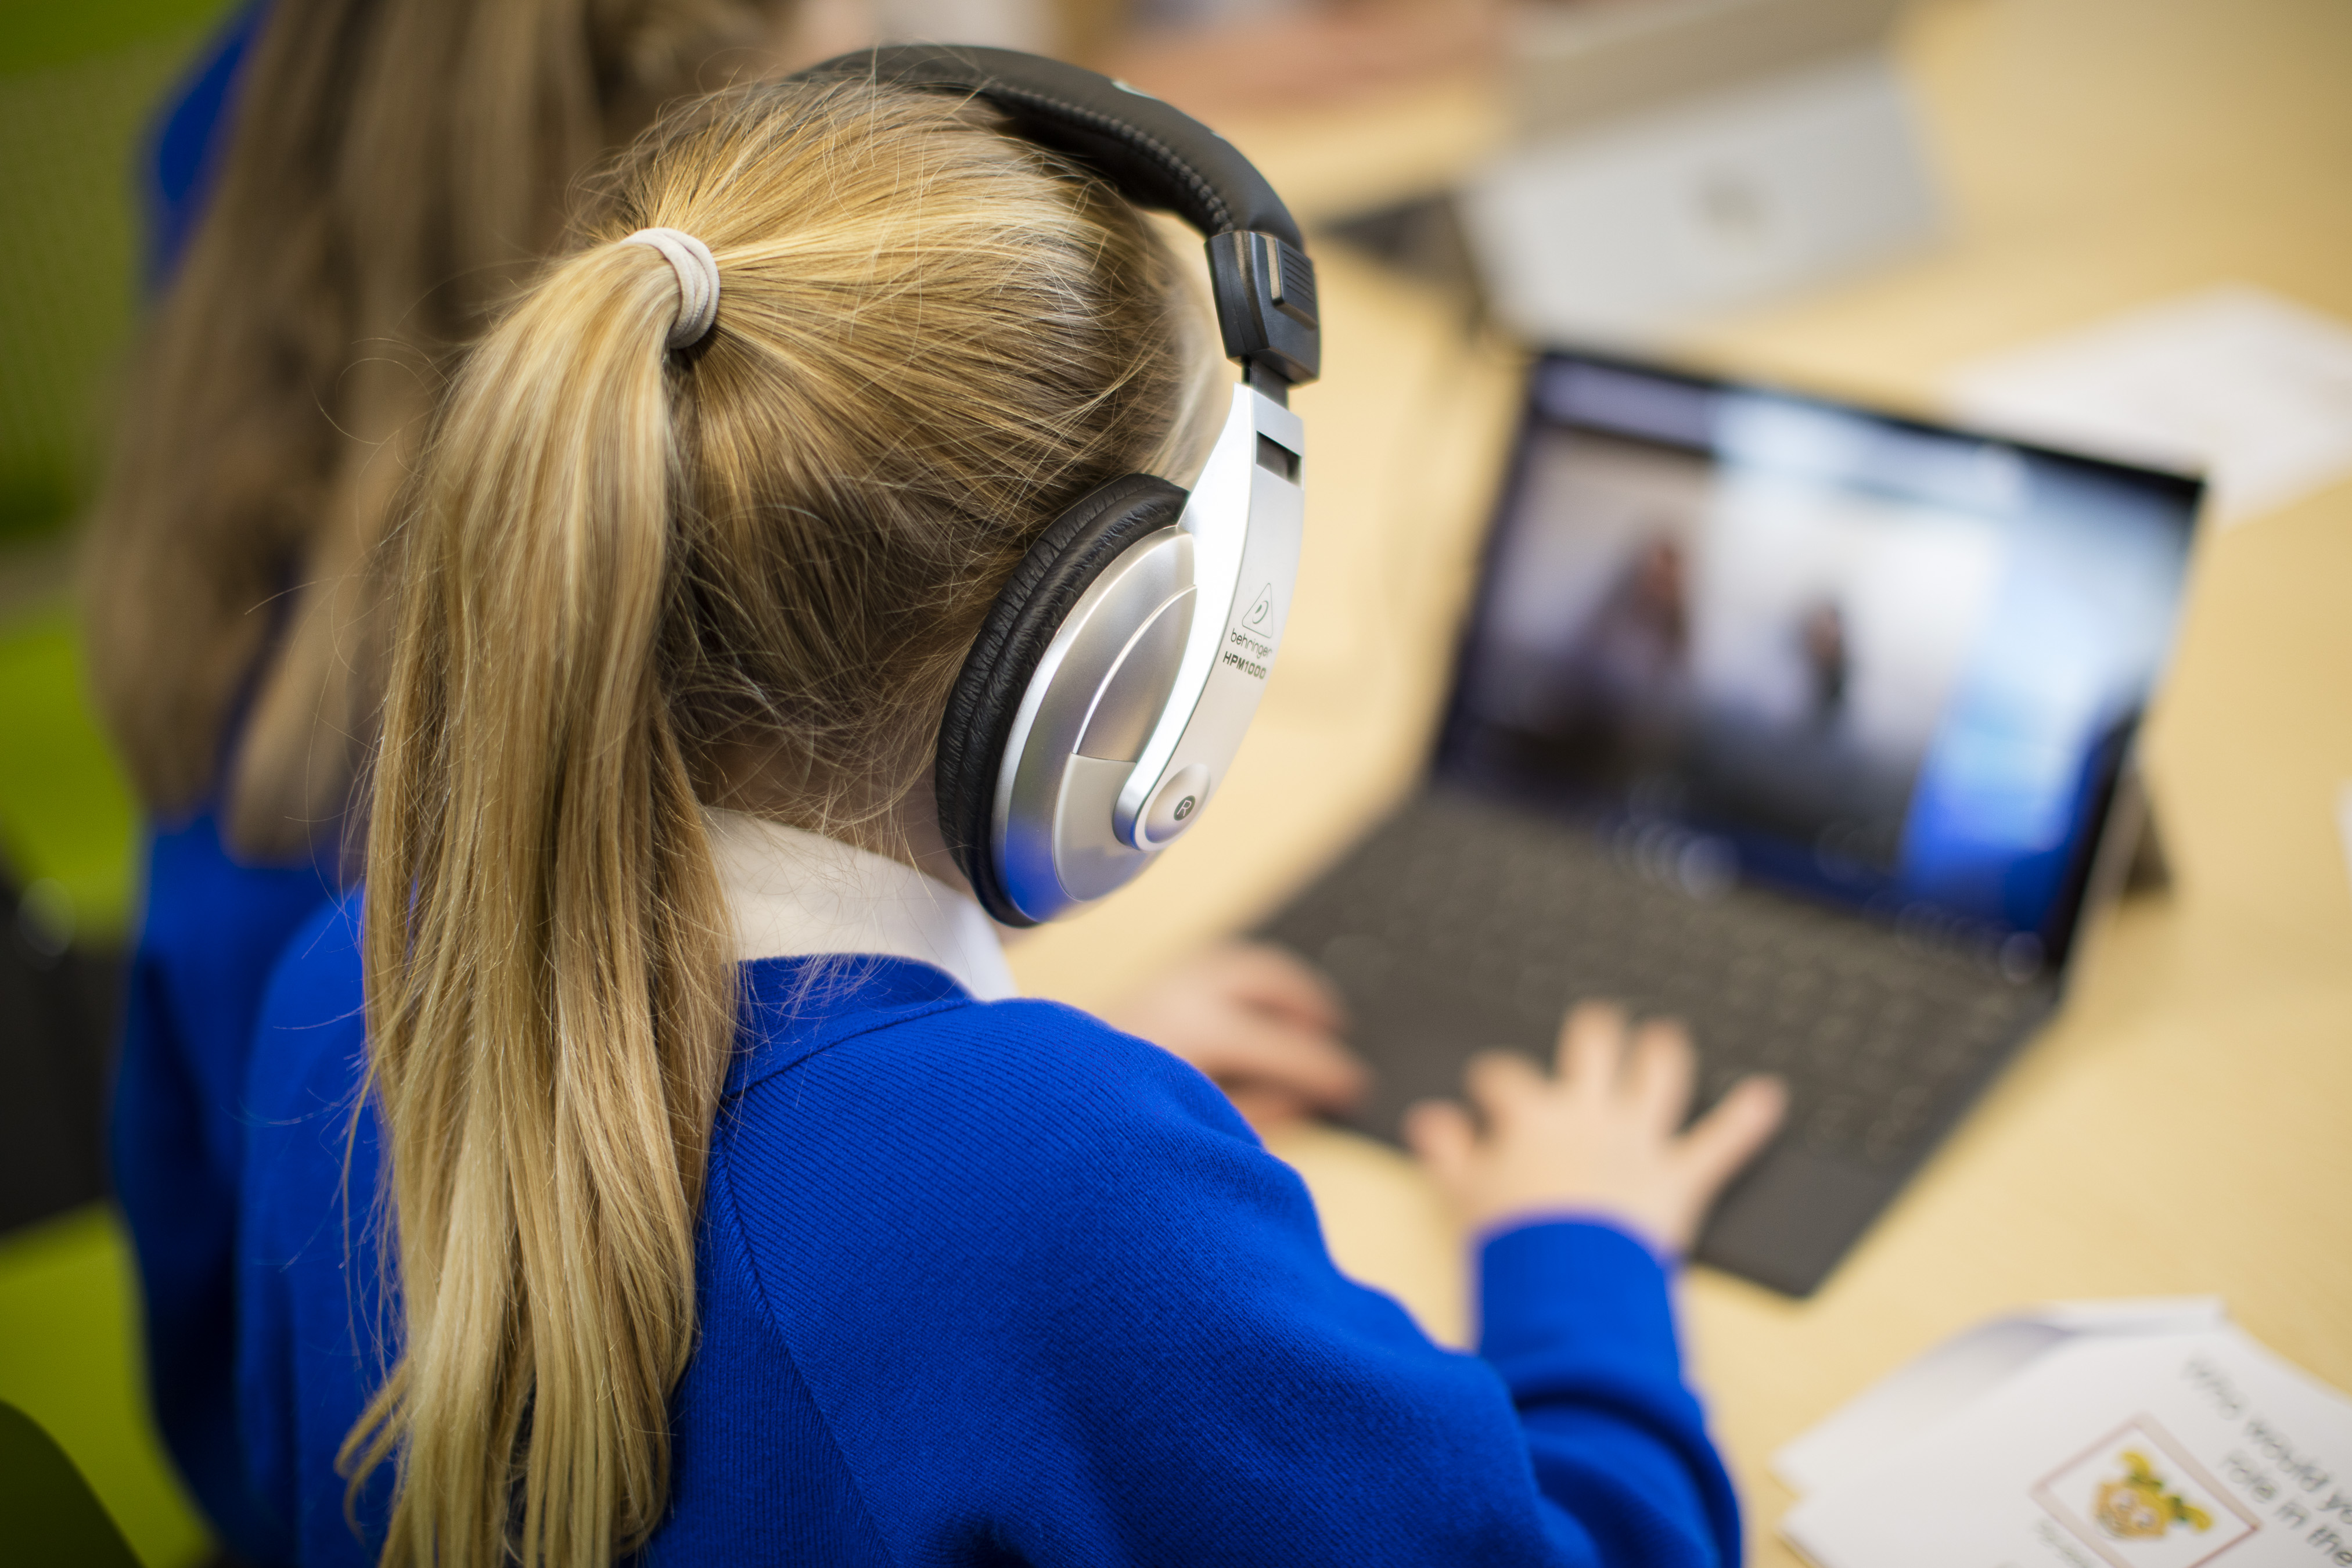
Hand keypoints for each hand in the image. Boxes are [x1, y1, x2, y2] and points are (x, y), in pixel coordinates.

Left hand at [1102, 943, 1367, 1130]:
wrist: (1029, 1113)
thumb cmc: (1107, 1130)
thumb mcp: (1194, 1131)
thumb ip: (1256, 1115)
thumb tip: (1303, 1098)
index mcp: (1192, 1032)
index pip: (1281, 1045)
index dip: (1324, 1069)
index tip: (1351, 1088)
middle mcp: (1173, 995)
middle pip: (1264, 977)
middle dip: (1308, 1004)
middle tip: (1334, 1033)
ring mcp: (1152, 985)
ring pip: (1236, 963)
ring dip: (1276, 986)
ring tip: (1303, 1018)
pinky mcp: (1137, 989)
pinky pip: (1205, 970)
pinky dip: (1239, 984)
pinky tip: (1249, 1015)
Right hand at [1403, 1001, 1785, 1256]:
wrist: (1567, 1277)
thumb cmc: (1513, 1239)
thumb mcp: (1463, 1194)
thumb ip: (1448, 1154)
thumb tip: (1428, 1123)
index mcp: (1533, 1118)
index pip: (1508, 1080)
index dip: (1495, 1080)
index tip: (1489, 1085)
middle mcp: (1589, 1117)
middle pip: (1593, 1053)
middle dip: (1595, 1034)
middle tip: (1598, 1022)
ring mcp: (1638, 1143)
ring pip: (1658, 1081)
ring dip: (1665, 1056)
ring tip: (1668, 1038)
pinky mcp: (1679, 1178)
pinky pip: (1721, 1143)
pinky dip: (1748, 1120)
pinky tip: (1770, 1097)